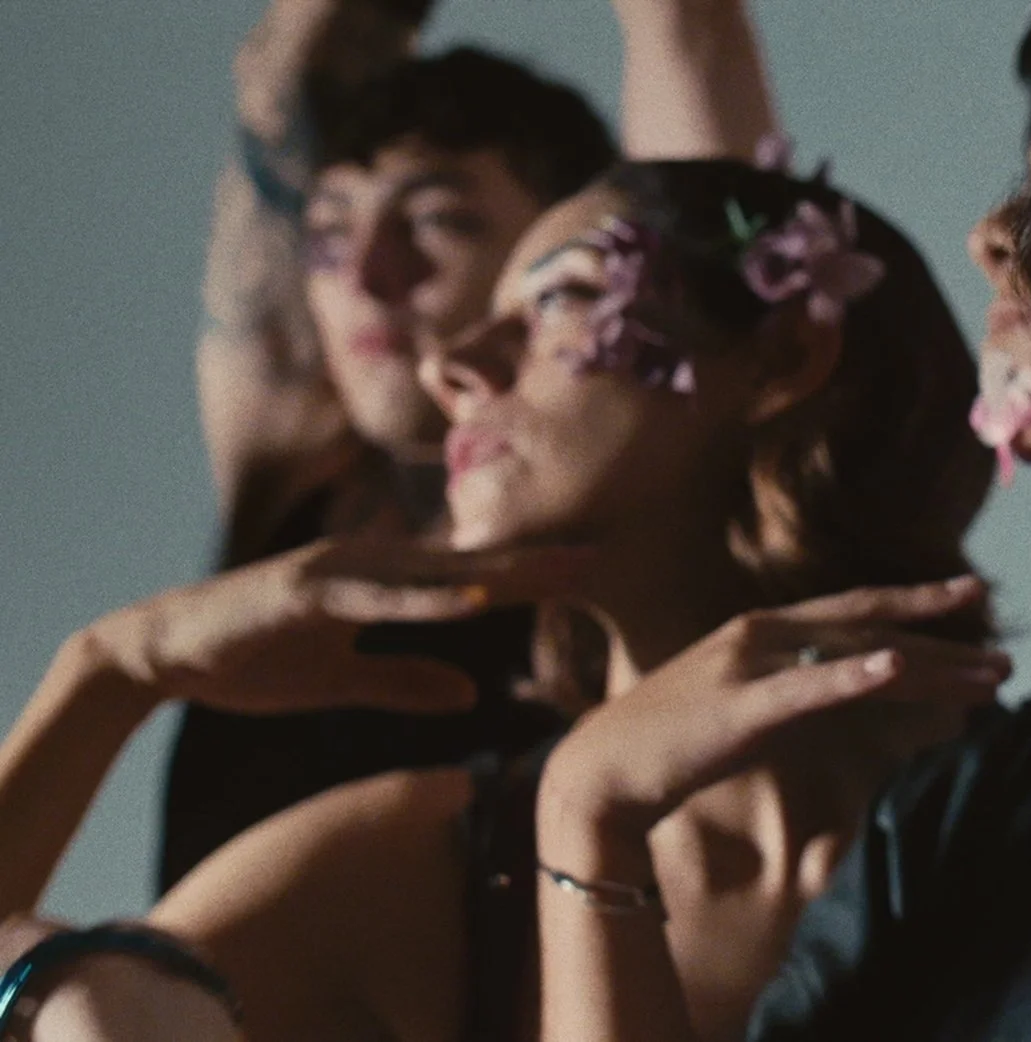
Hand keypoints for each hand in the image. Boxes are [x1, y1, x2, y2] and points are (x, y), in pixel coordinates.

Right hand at [94, 537, 589, 716]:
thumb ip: (405, 682)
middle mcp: (370, 564)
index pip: (474, 579)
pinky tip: (478, 601)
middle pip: (471, 566)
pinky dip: (432, 599)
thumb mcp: (342, 683)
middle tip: (605, 557)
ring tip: (563, 571)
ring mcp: (340, 571)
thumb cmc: (252, 660)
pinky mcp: (308, 590)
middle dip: (538, 562)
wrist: (163, 653)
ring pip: (437, 572)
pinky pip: (382, 597)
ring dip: (502, 573)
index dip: (533, 576)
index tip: (593, 573)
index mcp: (382, 582)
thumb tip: (471, 693)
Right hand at [539, 576, 1008, 844]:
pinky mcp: (743, 704)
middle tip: (1005, 657)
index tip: (974, 597)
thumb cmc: (670, 743)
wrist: (600, 770)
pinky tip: (898, 667)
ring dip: (931, 665)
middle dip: (946, 644)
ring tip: (986, 675)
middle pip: (875, 630)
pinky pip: (810, 685)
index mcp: (765, 630)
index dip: (918, 603)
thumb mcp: (742, 704)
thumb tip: (844, 692)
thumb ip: (792, 690)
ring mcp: (754, 664)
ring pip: (861, 656)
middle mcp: (765, 633)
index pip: (858, 610)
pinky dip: (855, 674)